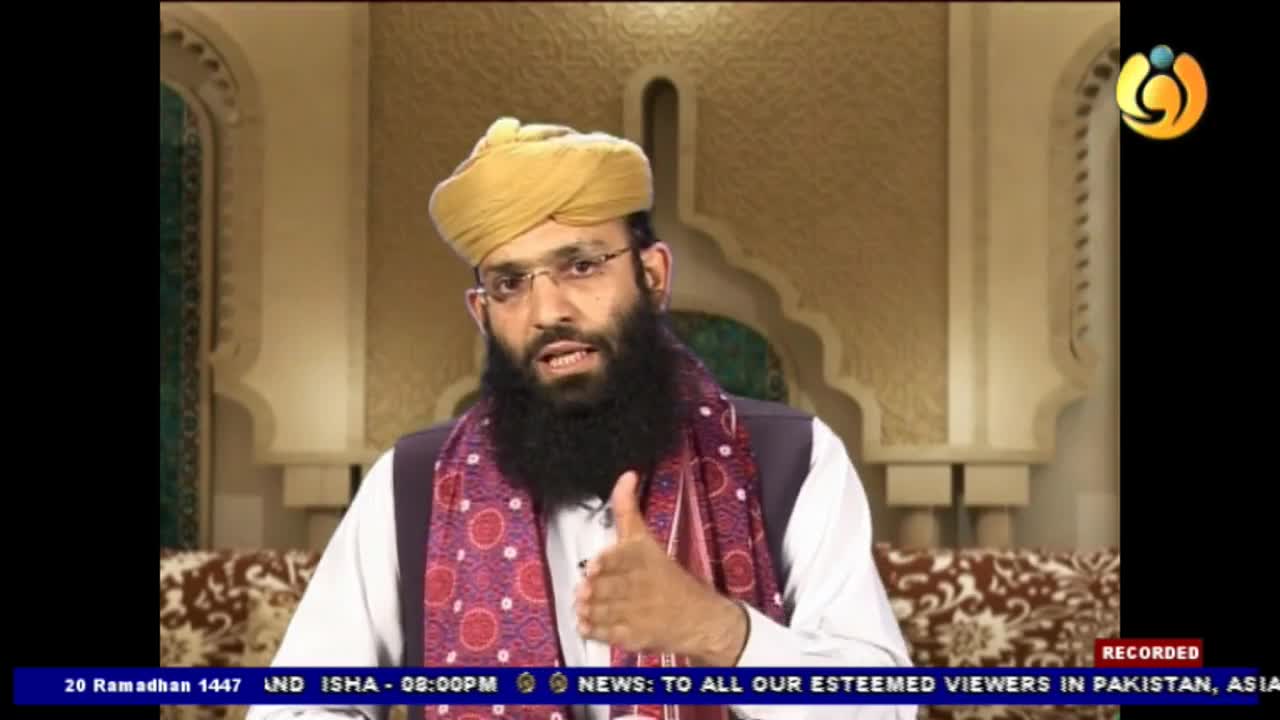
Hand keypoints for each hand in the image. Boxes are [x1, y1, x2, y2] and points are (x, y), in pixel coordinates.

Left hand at [574, 471, 748, 664]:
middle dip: (594, 589)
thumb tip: (625, 475)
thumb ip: (627, 510)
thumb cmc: (666, 576)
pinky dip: (594, 629)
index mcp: (645, 557)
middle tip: (583, 590)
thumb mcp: (647, 539)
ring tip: (582, 606)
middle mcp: (642, 584)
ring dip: (590, 609)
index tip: (595, 564)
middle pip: (611, 586)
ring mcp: (639, 612)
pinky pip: (609, 633)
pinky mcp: (635, 636)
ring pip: (605, 610)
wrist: (698, 618)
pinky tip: (587, 624)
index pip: (625, 557)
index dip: (609, 562)